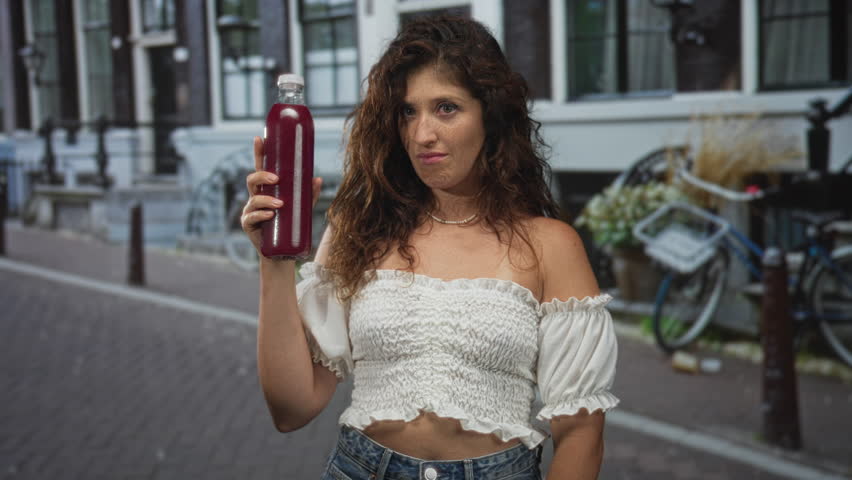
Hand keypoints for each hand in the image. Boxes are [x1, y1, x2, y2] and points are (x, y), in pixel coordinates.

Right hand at [241, 136, 323, 254]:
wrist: (282, 253)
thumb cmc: (290, 227)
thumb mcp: (301, 208)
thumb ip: (309, 195)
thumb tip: (318, 178)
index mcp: (266, 189)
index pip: (261, 167)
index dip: (259, 153)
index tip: (260, 138)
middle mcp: (255, 197)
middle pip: (253, 179)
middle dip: (263, 176)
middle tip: (276, 179)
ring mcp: (250, 211)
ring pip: (253, 199)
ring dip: (265, 200)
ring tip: (280, 204)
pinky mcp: (249, 225)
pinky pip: (252, 217)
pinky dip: (261, 215)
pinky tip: (270, 215)